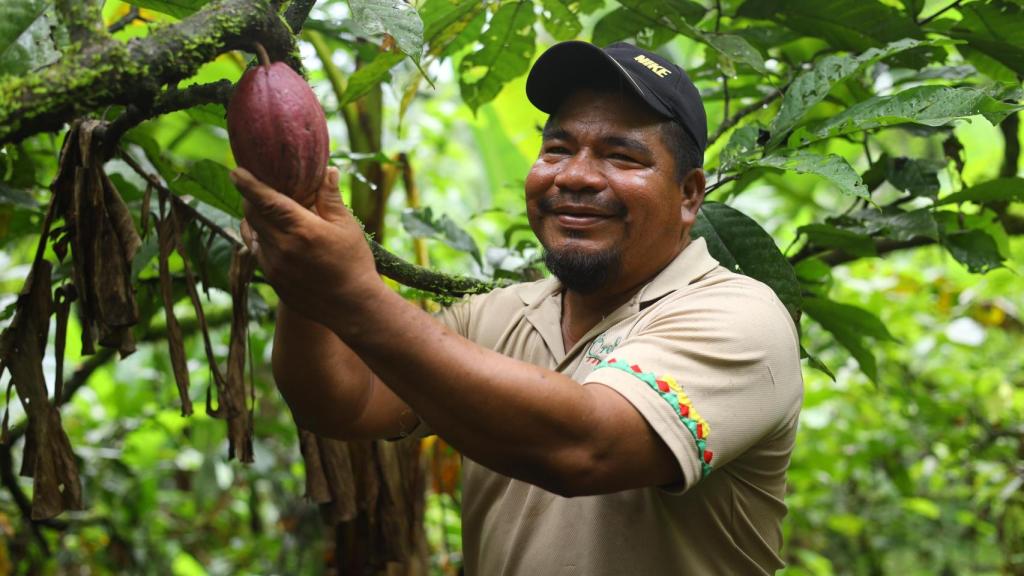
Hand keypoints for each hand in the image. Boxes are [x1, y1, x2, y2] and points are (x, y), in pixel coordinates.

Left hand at [234, 166, 379, 322]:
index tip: (236, 172)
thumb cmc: (354, 263)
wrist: (353, 307)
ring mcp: (275, 266)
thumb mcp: (347, 226)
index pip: (266, 201)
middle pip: (253, 215)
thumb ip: (331, 197)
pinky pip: (258, 252)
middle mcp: (283, 247)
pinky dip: (261, 239)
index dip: (248, 184)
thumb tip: (327, 170)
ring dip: (256, 220)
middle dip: (251, 199)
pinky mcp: (273, 280)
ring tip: (268, 213)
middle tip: (258, 188)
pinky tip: (275, 236)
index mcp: (303, 229)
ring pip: (252, 234)